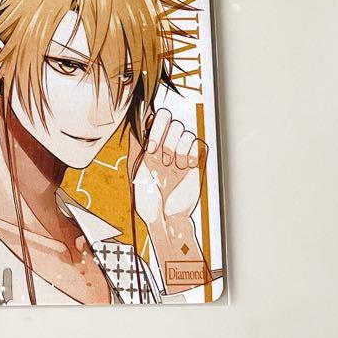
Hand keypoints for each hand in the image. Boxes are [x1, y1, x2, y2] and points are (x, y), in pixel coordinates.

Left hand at [130, 108, 205, 226]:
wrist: (165, 216)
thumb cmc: (148, 200)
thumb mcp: (139, 174)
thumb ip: (142, 153)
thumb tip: (140, 130)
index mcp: (152, 147)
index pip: (158, 120)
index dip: (156, 130)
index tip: (151, 150)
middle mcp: (167, 146)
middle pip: (173, 122)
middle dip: (168, 141)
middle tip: (164, 162)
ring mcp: (182, 153)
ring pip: (185, 132)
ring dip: (179, 148)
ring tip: (175, 166)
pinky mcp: (195, 162)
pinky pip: (198, 144)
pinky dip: (192, 153)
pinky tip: (186, 166)